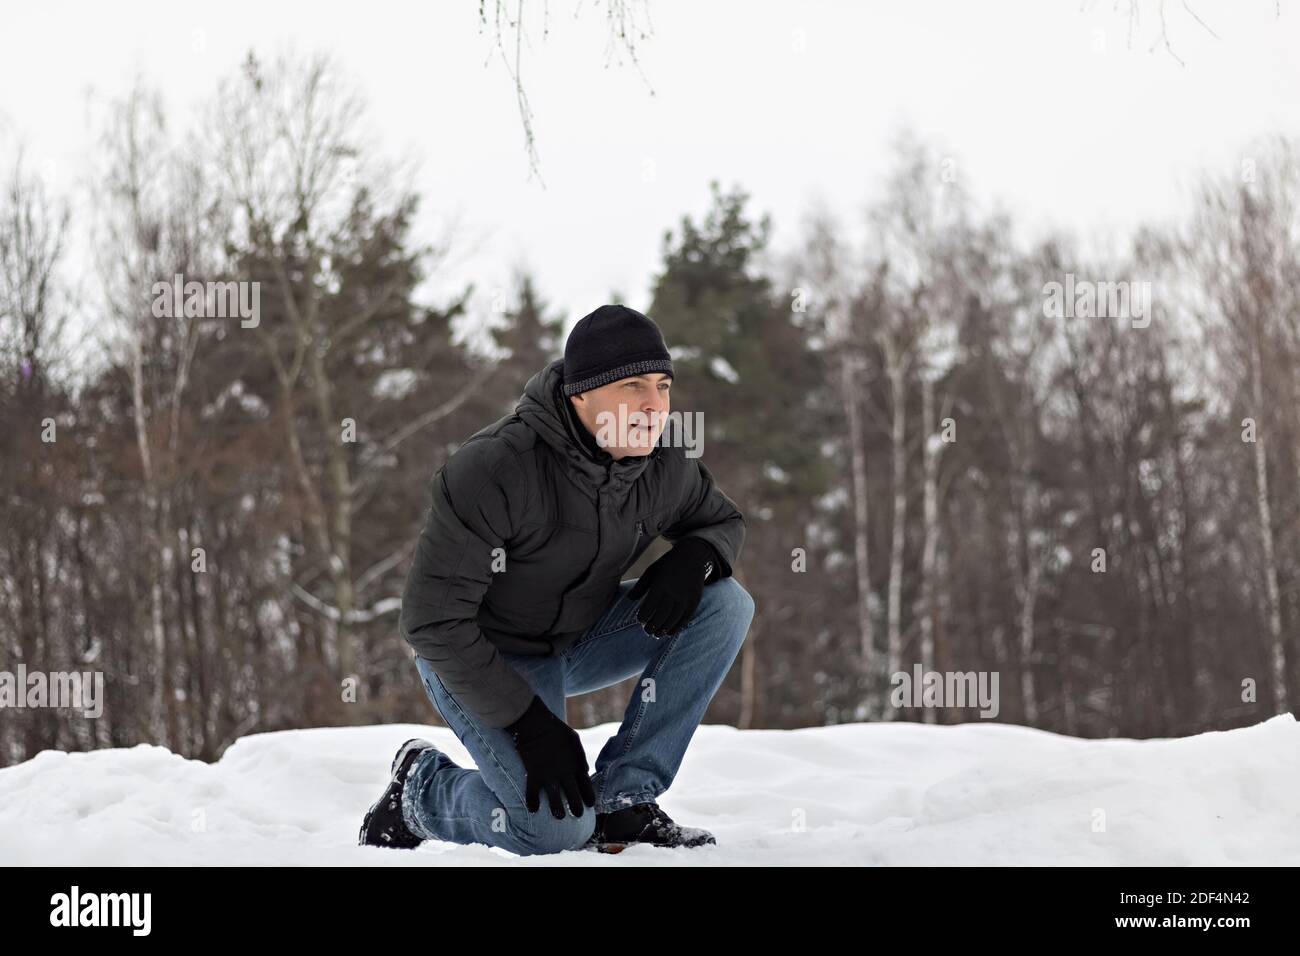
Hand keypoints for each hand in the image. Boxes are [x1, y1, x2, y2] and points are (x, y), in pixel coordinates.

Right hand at [505, 695, 595, 818]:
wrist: (535, 724)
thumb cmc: (556, 730)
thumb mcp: (574, 741)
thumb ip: (580, 757)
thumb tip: (585, 770)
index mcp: (576, 764)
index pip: (586, 786)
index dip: (589, 797)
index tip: (590, 804)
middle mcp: (565, 773)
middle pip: (574, 797)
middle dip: (577, 809)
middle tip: (578, 815)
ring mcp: (549, 776)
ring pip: (555, 801)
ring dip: (558, 811)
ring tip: (559, 816)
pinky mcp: (534, 775)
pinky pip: (532, 794)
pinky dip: (532, 803)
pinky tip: (533, 809)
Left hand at [627, 537, 717, 637]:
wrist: (692, 556)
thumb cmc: (668, 564)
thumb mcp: (652, 570)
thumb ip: (641, 585)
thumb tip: (629, 599)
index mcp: (660, 584)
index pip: (650, 605)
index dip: (644, 615)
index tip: (639, 620)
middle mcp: (674, 592)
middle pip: (661, 614)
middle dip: (652, 625)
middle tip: (646, 631)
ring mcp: (685, 598)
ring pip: (673, 618)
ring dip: (663, 628)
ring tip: (656, 634)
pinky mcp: (694, 601)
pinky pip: (685, 618)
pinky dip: (677, 627)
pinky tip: (669, 632)